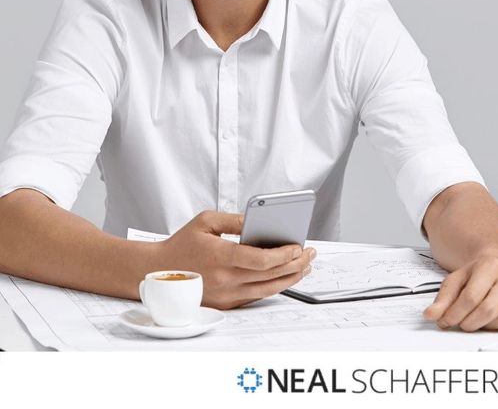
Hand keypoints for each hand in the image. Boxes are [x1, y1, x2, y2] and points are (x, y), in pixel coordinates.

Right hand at [157, 211, 315, 309]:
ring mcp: (226, 296)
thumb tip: (258, 221)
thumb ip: (235, 220)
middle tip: (311, 253)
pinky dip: (274, 286)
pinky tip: (285, 276)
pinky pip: (256, 296)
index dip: (284, 254)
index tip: (299, 246)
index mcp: (221, 257)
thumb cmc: (182, 244)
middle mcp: (226, 280)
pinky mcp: (226, 304)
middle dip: (295, 264)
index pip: (261, 260)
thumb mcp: (206, 221)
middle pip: (270, 276)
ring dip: (290, 278)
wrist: (158, 272)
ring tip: (305, 266)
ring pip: (267, 290)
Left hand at [423, 247, 497, 331]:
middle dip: (470, 323)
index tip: (446, 321)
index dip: (456, 314)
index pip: (471, 297)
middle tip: (462, 324)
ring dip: (487, 326)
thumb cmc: (479, 272)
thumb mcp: (457, 278)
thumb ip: (443, 298)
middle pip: (489, 310)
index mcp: (491, 264)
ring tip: (478, 319)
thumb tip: (431, 315)